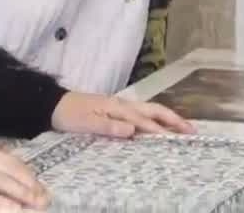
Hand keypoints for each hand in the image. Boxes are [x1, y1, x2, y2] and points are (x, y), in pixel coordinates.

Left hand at [51, 91, 196, 137]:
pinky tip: (158, 126)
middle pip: (152, 110)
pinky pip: (140, 113)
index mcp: (116, 107)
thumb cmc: (68, 115)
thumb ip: (108, 127)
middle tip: (191, 131)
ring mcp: (118, 105)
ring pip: (148, 110)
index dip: (160, 130)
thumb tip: (132, 130)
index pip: (143, 120)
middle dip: (173, 120)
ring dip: (166, 118)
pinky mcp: (114, 109)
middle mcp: (121, 104)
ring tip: (182, 128)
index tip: (177, 139)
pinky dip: (154, 118)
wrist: (52, 104)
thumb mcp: (86, 123)